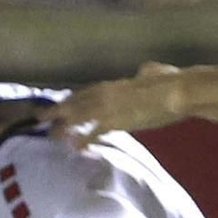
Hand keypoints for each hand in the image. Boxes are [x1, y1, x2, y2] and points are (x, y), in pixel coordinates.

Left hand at [49, 63, 186, 145]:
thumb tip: (146, 70)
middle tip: (40, 117)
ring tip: (48, 131)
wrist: (177, 92)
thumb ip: (147, 73)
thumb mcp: (155, 72)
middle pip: (76, 102)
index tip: (61, 104)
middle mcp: (107, 93)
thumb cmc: (172, 81)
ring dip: (62, 123)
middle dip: (58, 110)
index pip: (88, 91)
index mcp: (116, 83)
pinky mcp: (115, 121)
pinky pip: (94, 131)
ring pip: (78, 115)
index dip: (73, 98)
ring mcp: (108, 107)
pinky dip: (83, 139)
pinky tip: (74, 147)